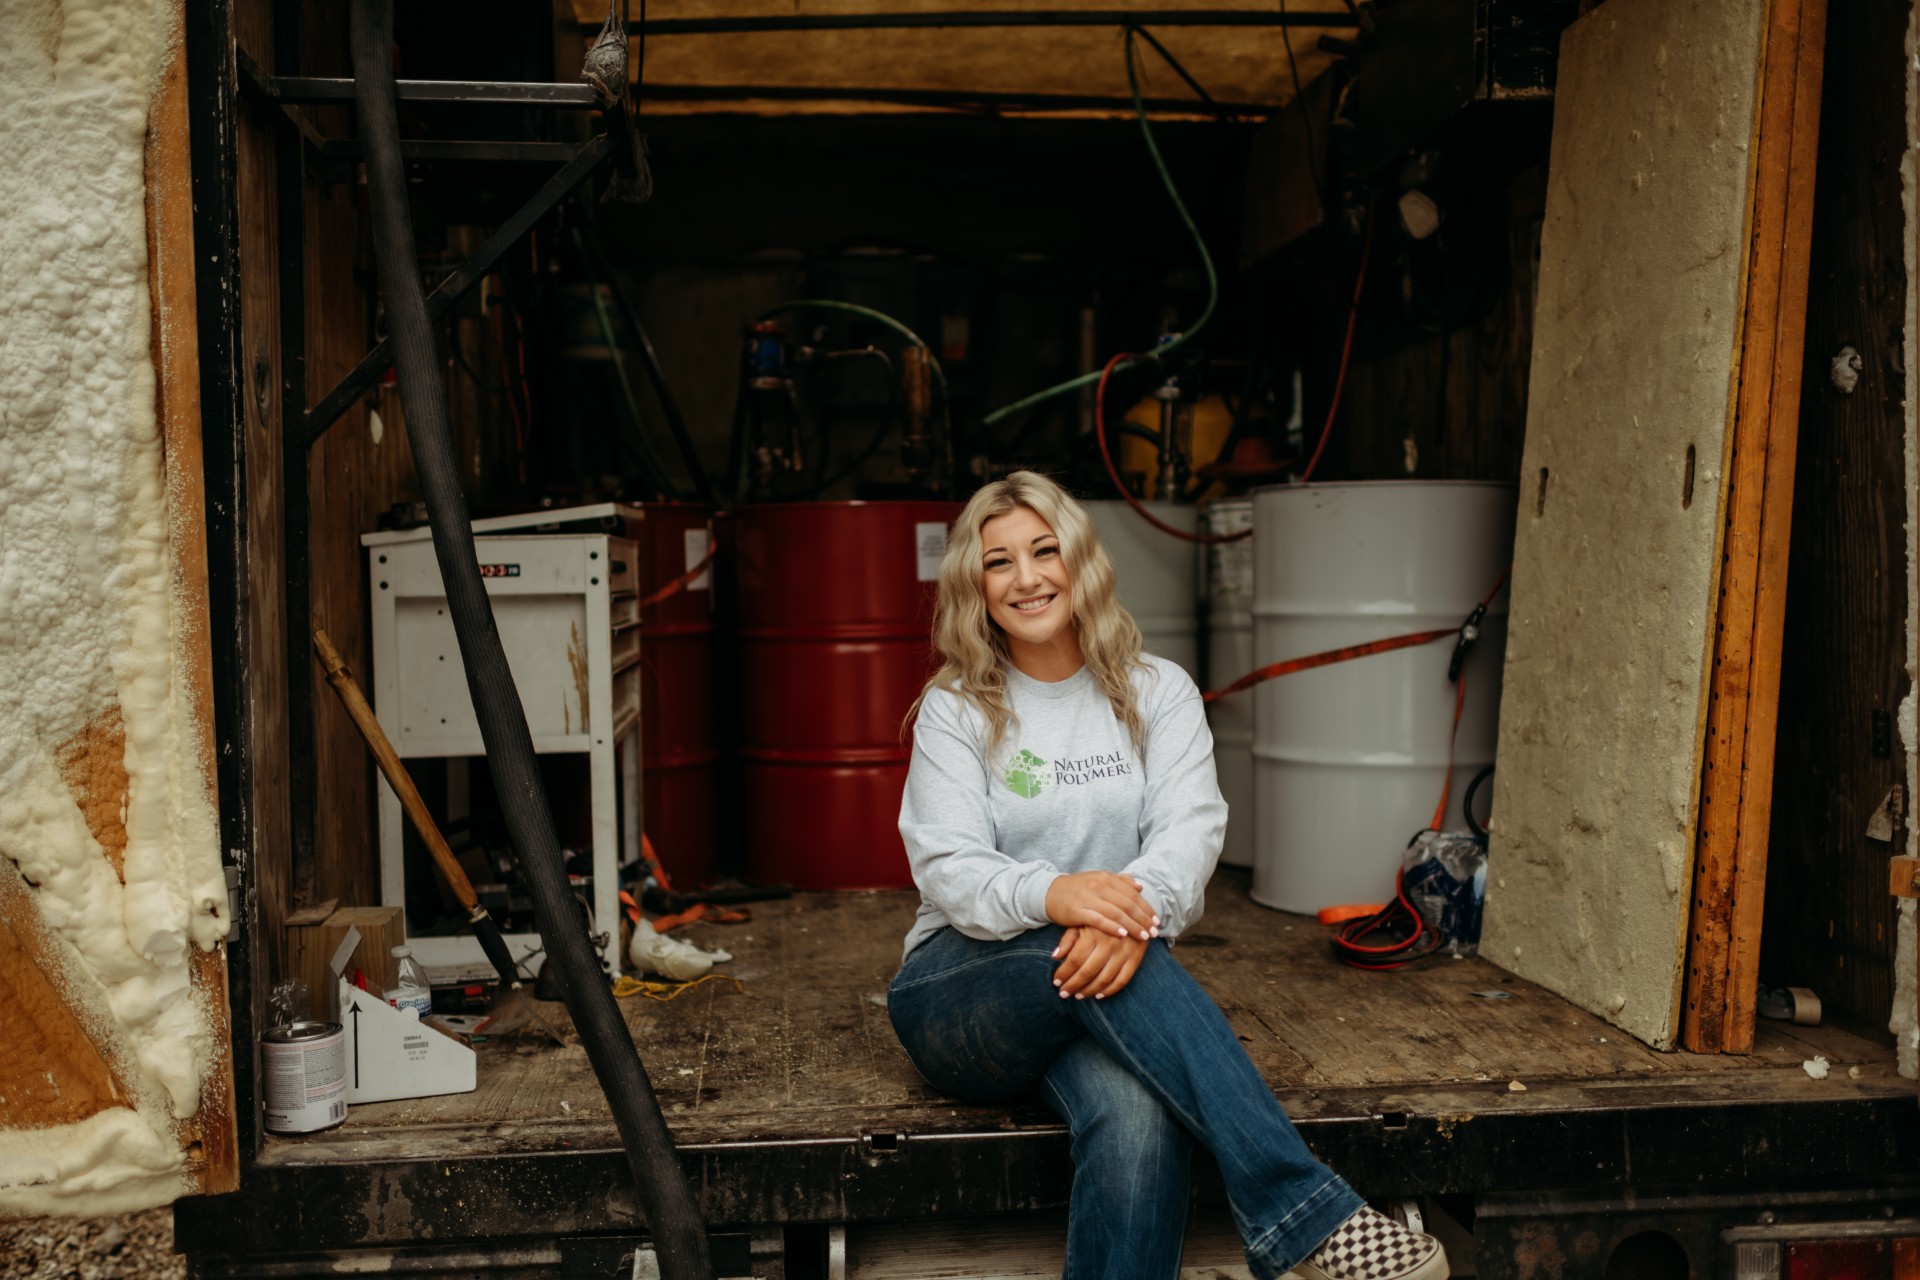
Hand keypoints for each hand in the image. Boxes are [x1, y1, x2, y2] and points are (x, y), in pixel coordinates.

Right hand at [1044, 871, 1159, 938]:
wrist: (1049, 892)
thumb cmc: (1077, 888)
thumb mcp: (1098, 879)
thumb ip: (1119, 882)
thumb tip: (1139, 887)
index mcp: (1105, 878)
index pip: (1132, 894)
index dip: (1146, 908)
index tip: (1157, 920)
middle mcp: (1098, 885)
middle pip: (1127, 904)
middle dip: (1143, 919)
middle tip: (1155, 931)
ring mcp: (1088, 897)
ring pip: (1116, 913)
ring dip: (1133, 926)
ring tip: (1144, 936)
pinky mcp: (1077, 911)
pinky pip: (1099, 920)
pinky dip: (1113, 927)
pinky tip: (1123, 935)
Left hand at [1051, 926, 1147, 999]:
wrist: (1132, 910)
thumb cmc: (1100, 917)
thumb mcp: (1082, 922)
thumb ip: (1068, 939)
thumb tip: (1055, 956)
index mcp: (1094, 934)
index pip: (1075, 960)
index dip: (1063, 973)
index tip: (1055, 982)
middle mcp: (1109, 944)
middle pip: (1087, 972)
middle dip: (1072, 985)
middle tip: (1063, 993)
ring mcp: (1124, 952)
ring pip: (1104, 979)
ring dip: (1089, 991)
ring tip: (1078, 995)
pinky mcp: (1136, 958)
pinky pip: (1122, 980)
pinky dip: (1110, 991)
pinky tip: (1099, 995)